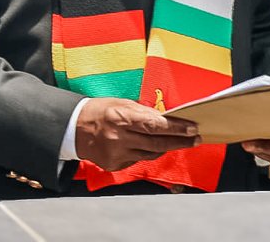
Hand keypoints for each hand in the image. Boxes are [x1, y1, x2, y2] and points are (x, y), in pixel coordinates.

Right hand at [75, 98, 200, 171]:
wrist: (74, 128)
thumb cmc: (99, 111)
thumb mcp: (121, 104)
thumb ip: (143, 113)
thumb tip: (167, 119)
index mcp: (120, 118)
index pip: (155, 125)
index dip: (176, 128)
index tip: (192, 128)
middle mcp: (119, 138)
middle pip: (157, 143)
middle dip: (180, 141)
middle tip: (195, 138)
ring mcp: (117, 153)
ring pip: (151, 154)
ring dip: (166, 147)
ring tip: (178, 141)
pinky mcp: (114, 164)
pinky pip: (139, 160)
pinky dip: (147, 152)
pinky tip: (150, 146)